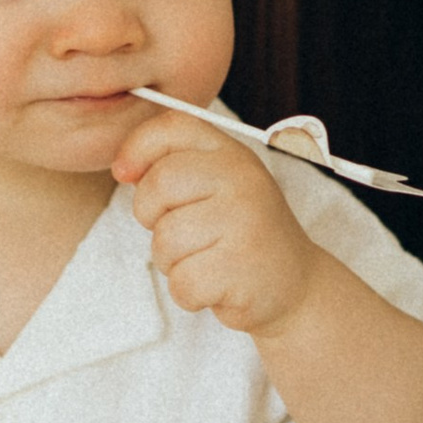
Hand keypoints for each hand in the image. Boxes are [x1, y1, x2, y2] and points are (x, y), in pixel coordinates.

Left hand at [112, 115, 322, 337]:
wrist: (298, 286)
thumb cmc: (242, 236)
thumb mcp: (217, 188)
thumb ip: (175, 168)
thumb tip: (123, 167)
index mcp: (233, 155)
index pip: (172, 128)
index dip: (137, 148)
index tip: (126, 174)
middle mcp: (243, 180)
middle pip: (158, 185)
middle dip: (152, 217)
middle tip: (183, 234)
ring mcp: (245, 222)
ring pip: (165, 240)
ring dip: (173, 262)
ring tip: (207, 261)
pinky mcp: (240, 268)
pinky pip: (182, 282)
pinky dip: (190, 294)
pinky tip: (218, 286)